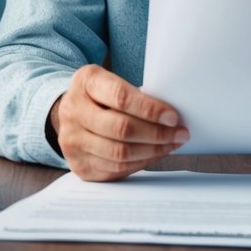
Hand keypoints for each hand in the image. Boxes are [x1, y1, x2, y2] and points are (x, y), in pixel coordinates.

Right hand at [49, 64, 188, 181]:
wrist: (70, 113)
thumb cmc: (99, 96)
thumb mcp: (111, 81)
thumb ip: (134, 95)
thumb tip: (170, 116)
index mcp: (86, 82)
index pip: (121, 97)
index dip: (150, 109)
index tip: (173, 117)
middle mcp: (73, 111)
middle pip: (121, 128)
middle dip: (157, 134)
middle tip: (180, 134)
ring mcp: (72, 140)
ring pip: (120, 153)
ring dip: (153, 151)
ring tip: (171, 145)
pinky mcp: (79, 165)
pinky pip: (116, 169)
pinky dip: (140, 163)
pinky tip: (153, 154)